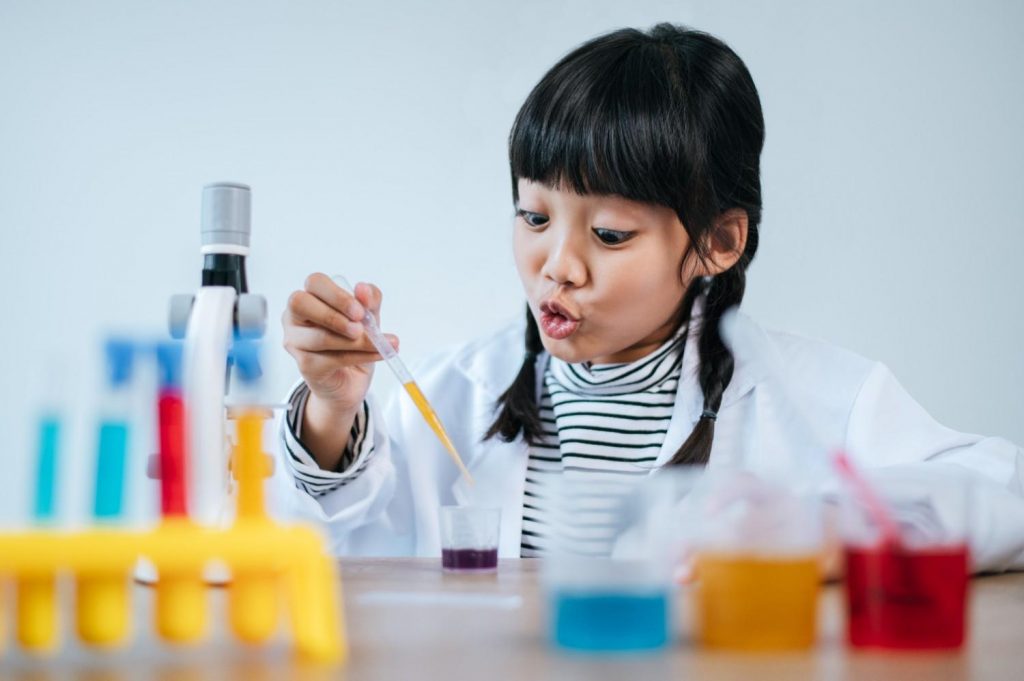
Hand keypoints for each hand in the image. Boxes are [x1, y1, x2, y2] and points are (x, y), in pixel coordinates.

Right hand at [283, 272, 397, 429]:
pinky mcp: (305, 365)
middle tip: (360, 328)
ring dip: (355, 342)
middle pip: (300, 303)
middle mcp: (295, 317)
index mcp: (311, 298)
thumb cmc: (353, 343)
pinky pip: (332, 359)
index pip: (315, 282)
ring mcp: (295, 342)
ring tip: (379, 345)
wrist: (350, 382)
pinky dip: (359, 356)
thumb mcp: (368, 318)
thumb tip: (363, 288)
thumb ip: (369, 302)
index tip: (360, 310)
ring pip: (320, 337)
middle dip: (333, 315)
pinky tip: (378, 355)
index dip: (337, 294)